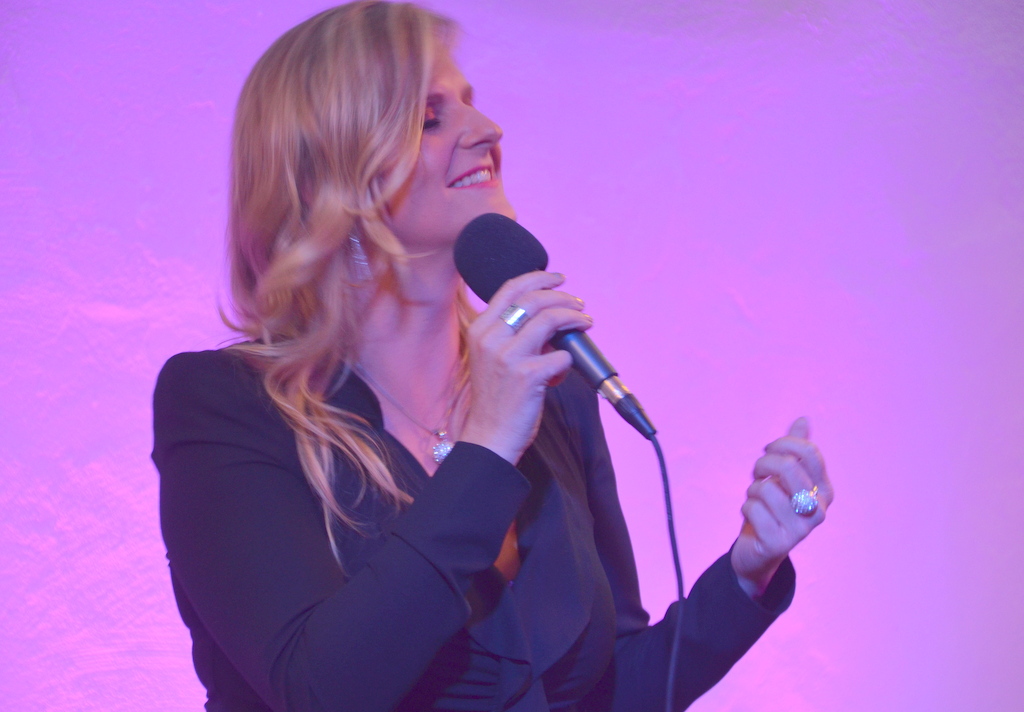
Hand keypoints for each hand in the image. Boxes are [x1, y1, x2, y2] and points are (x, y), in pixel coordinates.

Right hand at [460, 271, 590, 463]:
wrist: (490, 436)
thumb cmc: (497, 398)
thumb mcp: (493, 357)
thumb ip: (513, 334)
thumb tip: (551, 317)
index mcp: (480, 329)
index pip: (511, 289)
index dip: (539, 277)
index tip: (559, 279)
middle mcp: (490, 338)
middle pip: (533, 299)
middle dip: (563, 297)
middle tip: (579, 304)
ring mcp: (507, 357)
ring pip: (550, 320)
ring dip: (574, 318)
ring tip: (586, 322)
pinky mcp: (527, 376)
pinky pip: (561, 356)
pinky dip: (568, 360)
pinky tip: (563, 370)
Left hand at [731, 417, 833, 597]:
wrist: (759, 550)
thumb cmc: (773, 507)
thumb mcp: (784, 478)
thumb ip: (795, 451)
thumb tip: (804, 420)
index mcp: (825, 490)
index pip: (809, 453)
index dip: (783, 443)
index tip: (770, 449)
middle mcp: (819, 510)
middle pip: (788, 467)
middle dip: (764, 464)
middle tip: (757, 472)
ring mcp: (801, 530)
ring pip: (766, 489)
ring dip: (752, 490)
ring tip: (756, 499)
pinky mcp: (779, 543)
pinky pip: (752, 509)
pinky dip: (746, 507)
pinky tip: (752, 516)